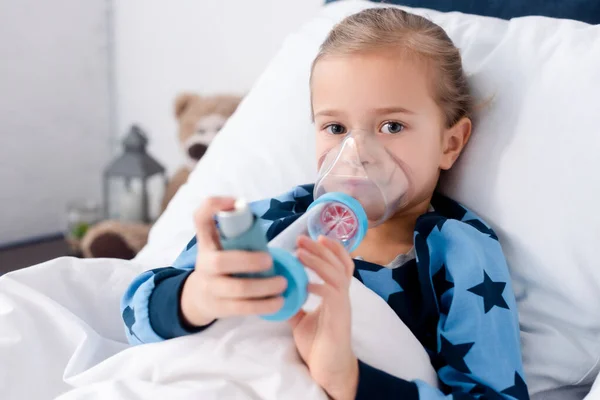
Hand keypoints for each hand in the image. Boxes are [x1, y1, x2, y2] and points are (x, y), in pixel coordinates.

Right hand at [181, 197, 286, 326]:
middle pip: (220, 262)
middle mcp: (204, 263)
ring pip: (236, 289)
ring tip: (282, 283)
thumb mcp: (222, 245)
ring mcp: (211, 287)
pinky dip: (264, 306)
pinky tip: (279, 302)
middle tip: (270, 260)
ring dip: (264, 287)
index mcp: (206, 242)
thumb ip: (238, 234)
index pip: (201, 218)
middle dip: (248, 261)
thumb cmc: (221, 264)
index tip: (237, 203)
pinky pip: (243, 308)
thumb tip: (267, 222)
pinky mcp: (220, 308)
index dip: (214, 206)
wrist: (199, 297)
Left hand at [290, 235, 358, 399]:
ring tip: (301, 252)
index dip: (332, 249)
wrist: (329, 369)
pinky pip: (333, 294)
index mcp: (336, 294)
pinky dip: (320, 284)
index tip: (316, 236)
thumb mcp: (301, 320)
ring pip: (337, 275)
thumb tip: (278, 292)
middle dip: (321, 248)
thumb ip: (294, 304)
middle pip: (339, 264)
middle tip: (303, 238)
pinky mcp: (339, 317)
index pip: (341, 265)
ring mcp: (342, 306)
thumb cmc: (319, 344)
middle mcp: (343, 296)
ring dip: (319, 261)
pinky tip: (307, 282)